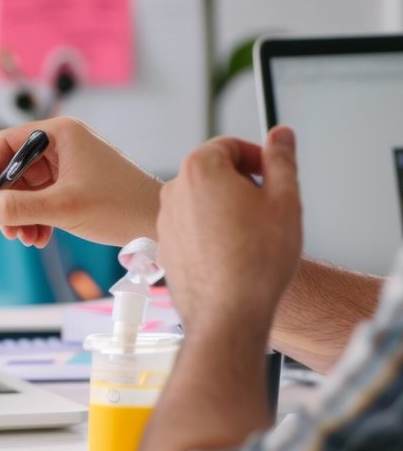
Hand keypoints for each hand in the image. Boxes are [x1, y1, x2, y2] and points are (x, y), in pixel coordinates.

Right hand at [0, 117, 161, 247]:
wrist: (155, 222)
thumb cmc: (119, 205)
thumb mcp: (61, 208)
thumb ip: (17, 208)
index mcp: (60, 134)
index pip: (7, 143)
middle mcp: (63, 144)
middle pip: (15, 169)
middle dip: (7, 202)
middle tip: (5, 227)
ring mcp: (69, 164)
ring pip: (27, 188)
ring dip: (21, 215)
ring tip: (26, 237)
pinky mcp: (73, 184)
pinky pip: (42, 198)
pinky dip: (36, 218)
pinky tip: (39, 237)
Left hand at [157, 126, 301, 333]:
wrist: (228, 314)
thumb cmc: (256, 261)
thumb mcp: (285, 200)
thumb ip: (282, 159)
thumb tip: (281, 135)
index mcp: (200, 169)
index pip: (229, 144)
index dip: (258, 157)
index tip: (274, 176)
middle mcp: (173, 191)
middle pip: (213, 172)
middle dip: (242, 183)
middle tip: (268, 209)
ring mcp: (165, 221)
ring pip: (202, 202)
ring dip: (227, 209)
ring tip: (253, 236)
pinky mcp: (165, 247)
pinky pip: (192, 229)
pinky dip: (212, 233)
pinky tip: (234, 255)